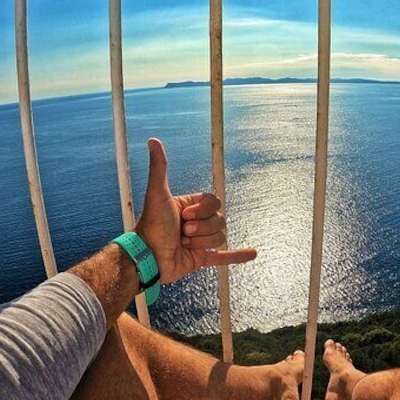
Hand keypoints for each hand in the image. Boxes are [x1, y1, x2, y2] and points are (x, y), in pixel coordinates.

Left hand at [134, 138, 256, 283]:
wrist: (147, 258)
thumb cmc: (151, 225)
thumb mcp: (157, 193)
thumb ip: (159, 168)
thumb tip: (153, 141)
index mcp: (188, 207)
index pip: (213, 202)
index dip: (203, 210)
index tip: (185, 215)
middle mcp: (195, 222)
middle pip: (219, 220)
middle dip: (202, 227)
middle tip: (183, 232)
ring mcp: (199, 241)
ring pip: (220, 236)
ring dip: (203, 242)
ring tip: (185, 244)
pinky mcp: (200, 258)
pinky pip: (223, 256)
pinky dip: (237, 255)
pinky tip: (252, 253)